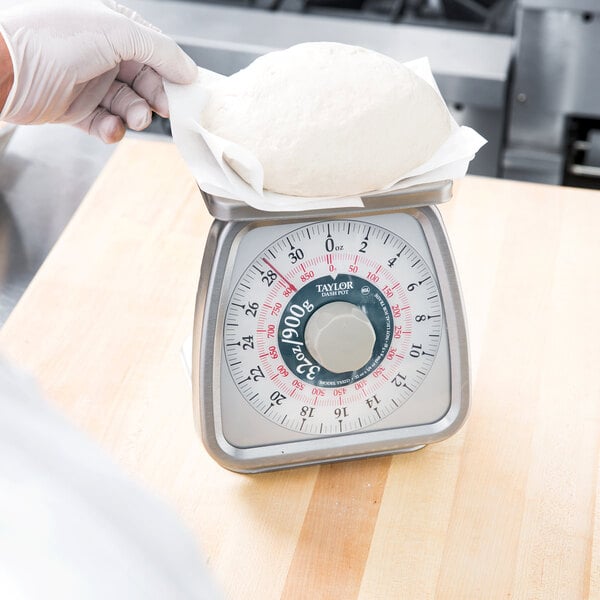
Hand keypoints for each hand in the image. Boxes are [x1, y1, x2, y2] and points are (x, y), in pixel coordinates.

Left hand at [0, 0, 196, 142]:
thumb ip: (160, 50)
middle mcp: (99, 51)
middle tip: (163, 109)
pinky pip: (104, 123)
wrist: (1, 67)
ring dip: (135, 114)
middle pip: (144, 79)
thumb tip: (188, 70)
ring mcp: (87, 80)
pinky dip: (112, 129)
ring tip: (133, 119)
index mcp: (109, 24)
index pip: (153, 48)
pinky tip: (111, 129)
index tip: (187, 90)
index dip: (172, 69)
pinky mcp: (74, 109)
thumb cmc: (50, 39)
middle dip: (155, 96)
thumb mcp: (116, 31)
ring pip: (127, 104)